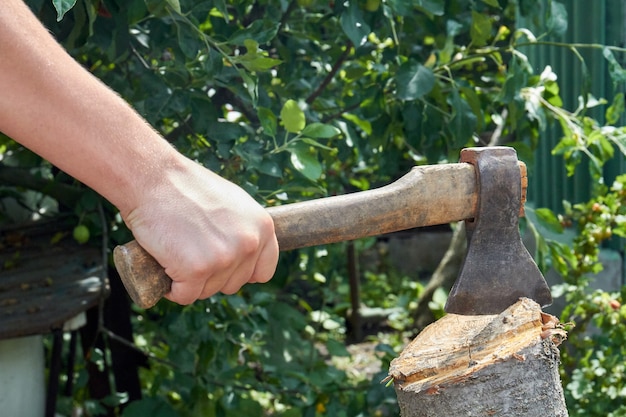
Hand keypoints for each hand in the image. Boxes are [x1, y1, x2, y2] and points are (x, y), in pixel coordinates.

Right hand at [122, 156, 278, 303]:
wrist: (153, 178)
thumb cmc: (186, 188)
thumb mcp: (232, 202)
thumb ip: (245, 229)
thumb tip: (250, 254)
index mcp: (262, 226)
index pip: (263, 271)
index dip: (240, 272)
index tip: (222, 266)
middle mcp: (249, 243)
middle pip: (232, 284)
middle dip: (210, 275)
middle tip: (189, 248)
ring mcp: (225, 258)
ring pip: (207, 291)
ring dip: (189, 280)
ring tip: (177, 249)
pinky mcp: (197, 270)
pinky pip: (184, 296)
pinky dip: (171, 287)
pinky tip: (165, 262)